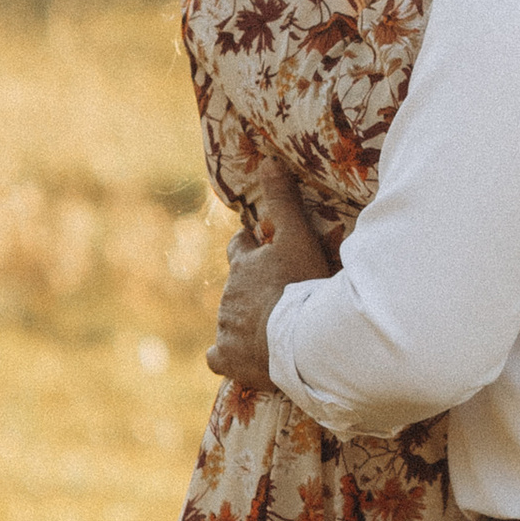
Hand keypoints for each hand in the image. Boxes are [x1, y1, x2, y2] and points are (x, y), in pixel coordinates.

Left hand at [206, 154, 328, 389]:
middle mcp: (229, 293)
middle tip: (275, 295)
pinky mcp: (228, 357)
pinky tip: (239, 360)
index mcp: (244, 264)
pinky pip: (217, 357)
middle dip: (249, 289)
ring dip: (244, 321)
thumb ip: (284, 201)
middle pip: (235, 286)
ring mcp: (226, 326)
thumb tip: (267, 160)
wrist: (297, 339)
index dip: (248, 246)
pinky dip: (226, 357)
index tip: (258, 246)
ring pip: (229, 319)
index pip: (239, 247)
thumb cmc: (302, 286)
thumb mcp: (297, 237)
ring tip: (269, 329)